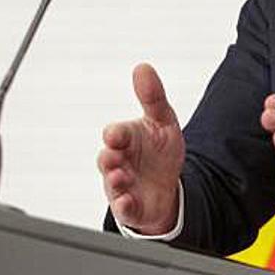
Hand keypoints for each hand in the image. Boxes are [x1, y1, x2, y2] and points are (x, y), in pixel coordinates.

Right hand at [98, 63, 184, 234]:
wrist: (167, 186)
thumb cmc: (159, 151)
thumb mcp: (163, 121)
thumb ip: (153, 96)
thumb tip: (143, 67)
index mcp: (126, 140)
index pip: (114, 134)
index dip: (115, 134)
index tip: (116, 135)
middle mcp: (119, 162)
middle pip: (107, 159)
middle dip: (109, 157)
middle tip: (115, 156)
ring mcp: (122, 185)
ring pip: (112, 183)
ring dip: (115, 180)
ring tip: (121, 177)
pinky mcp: (130, 206)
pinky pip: (123, 208)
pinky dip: (124, 204)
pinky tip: (128, 200)